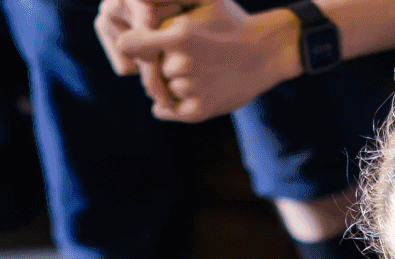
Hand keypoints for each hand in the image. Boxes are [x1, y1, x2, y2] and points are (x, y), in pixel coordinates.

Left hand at [111, 0, 302, 122]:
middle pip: (146, 68)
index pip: (128, 45)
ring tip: (194, 71)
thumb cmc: (230, 21)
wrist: (266, 53)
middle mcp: (182, 65)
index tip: (146, 42)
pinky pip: (164, 110)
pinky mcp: (198, 112)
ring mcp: (190, 90)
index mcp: (179, 35)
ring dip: (167, 82)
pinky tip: (187, 90)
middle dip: (158, 62)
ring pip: (157, 89)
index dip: (134, 42)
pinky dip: (168, 103)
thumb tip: (140, 1)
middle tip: (185, 56)